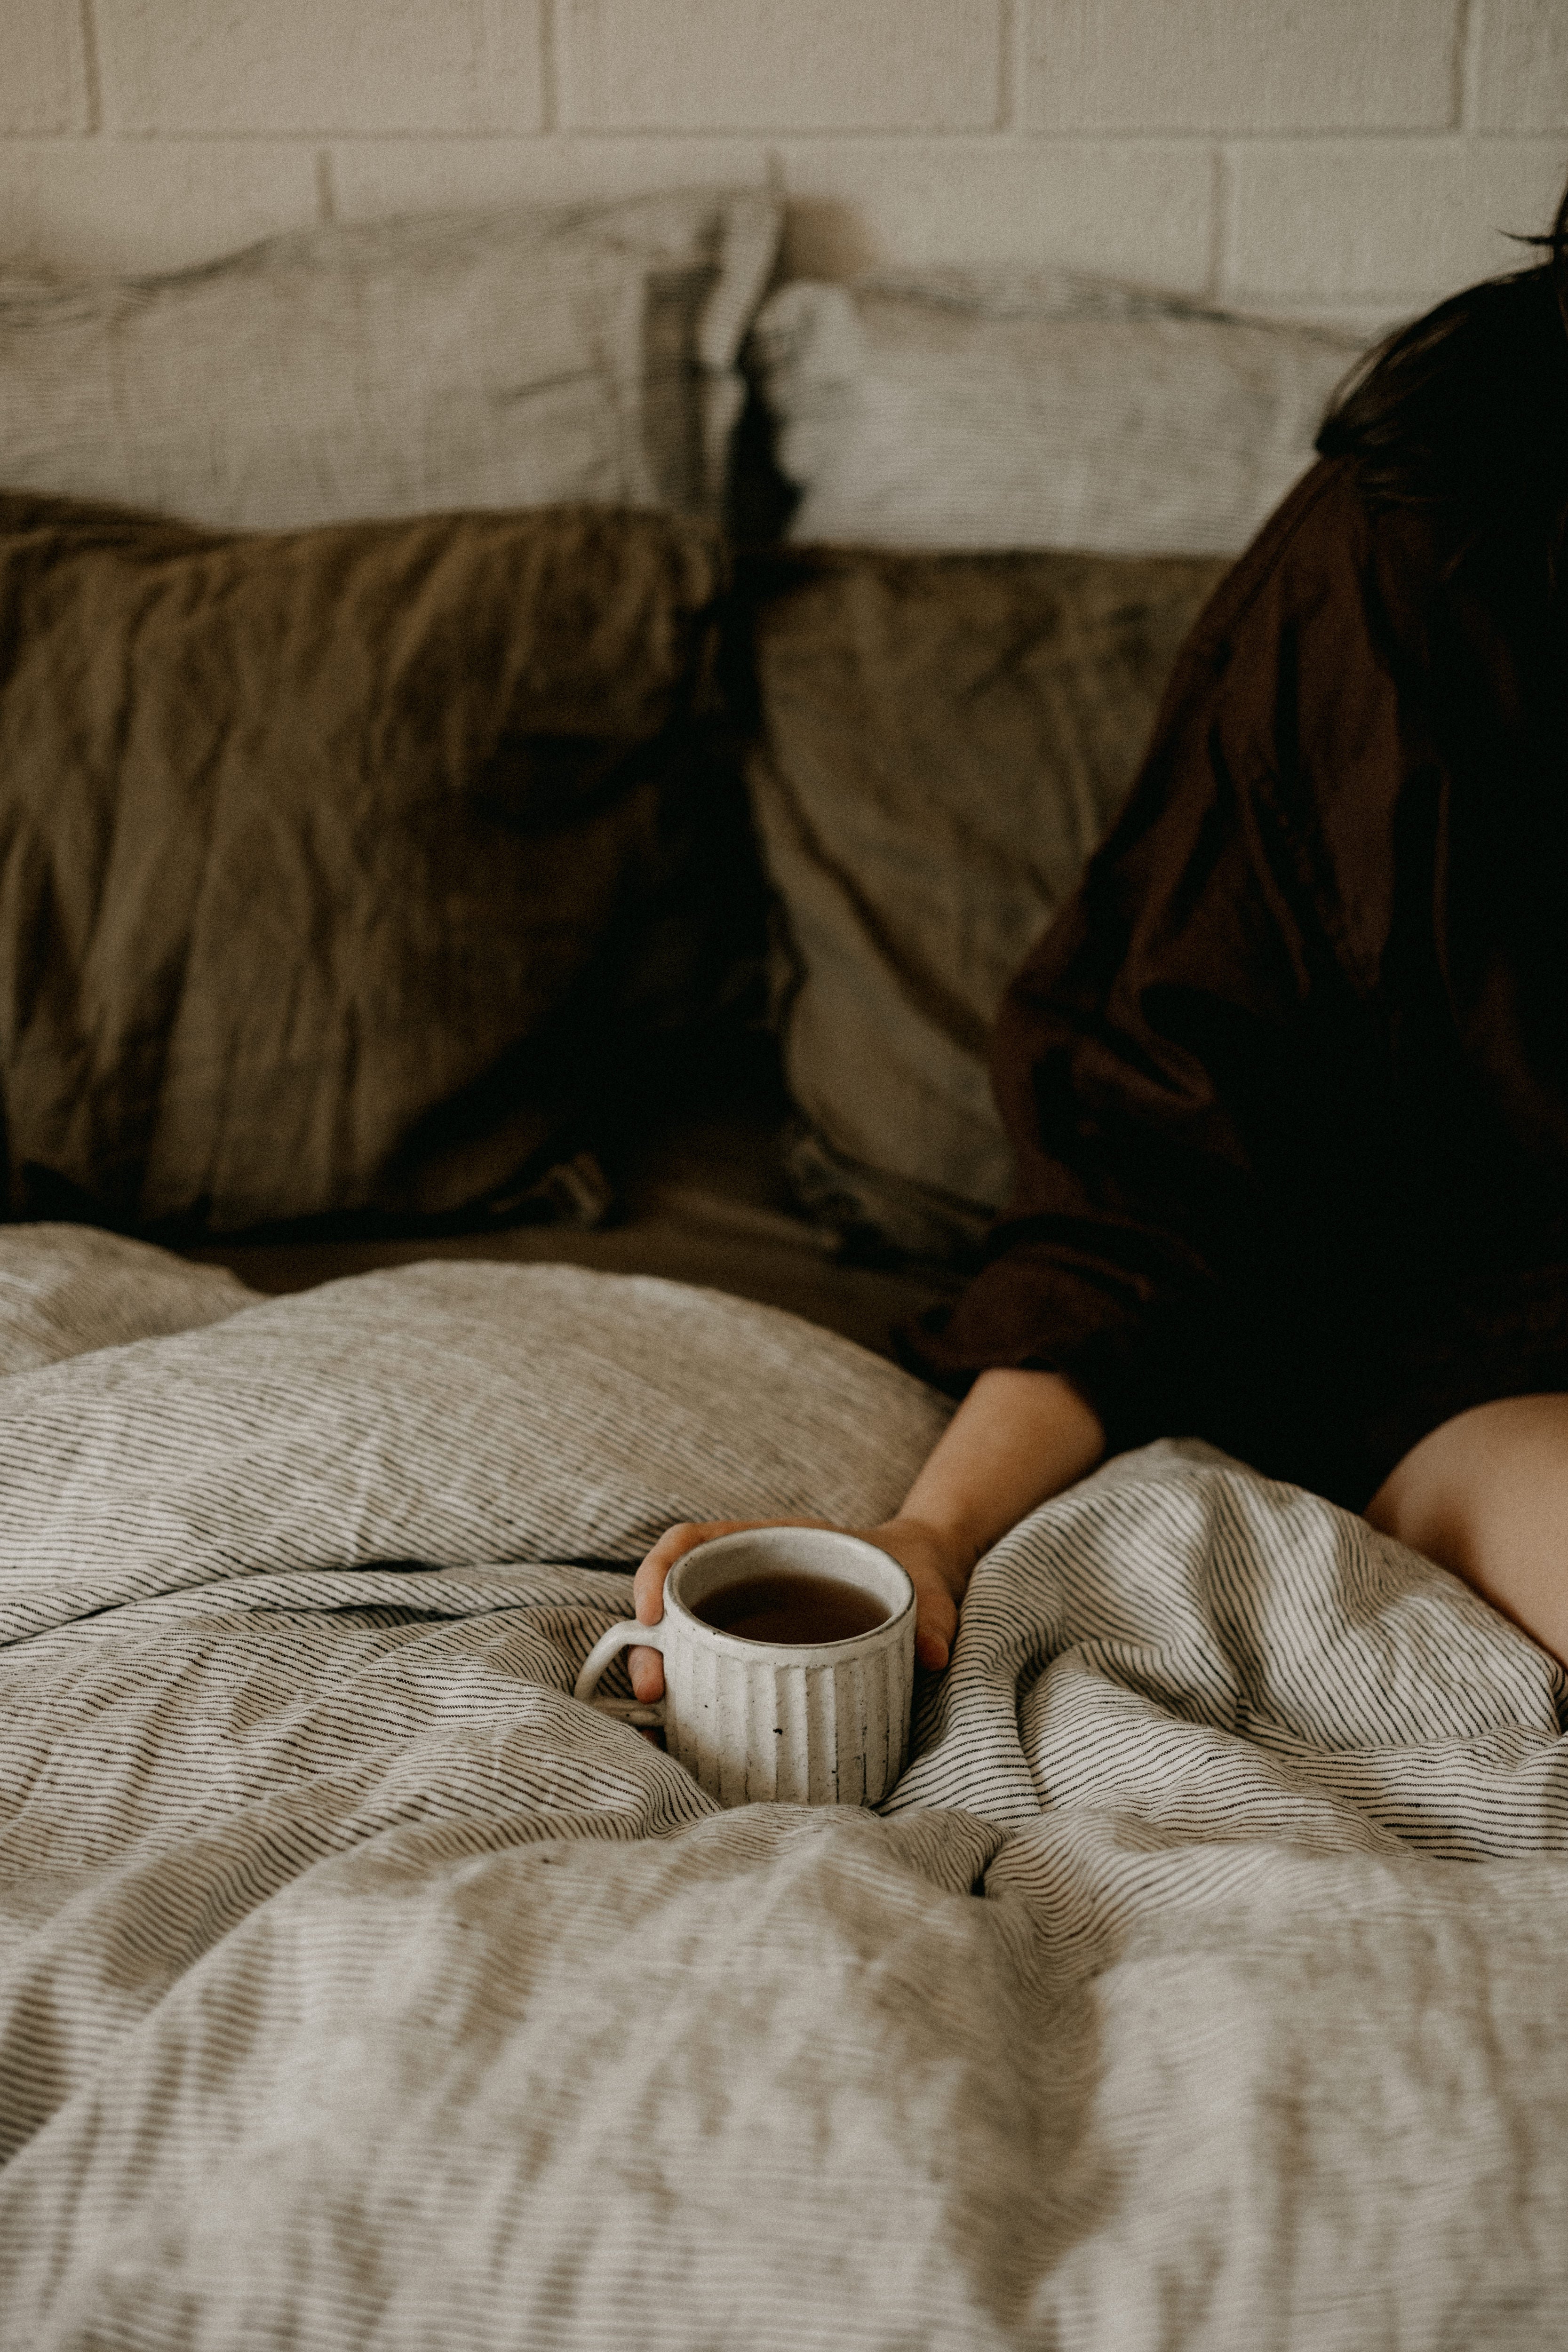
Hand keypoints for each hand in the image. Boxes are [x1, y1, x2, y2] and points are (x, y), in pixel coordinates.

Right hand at [627, 1515, 975, 1701]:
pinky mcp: (755, 1659)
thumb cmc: (914, 1577)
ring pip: (680, 1643)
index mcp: (771, 1542)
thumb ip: (932, 1614)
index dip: (660, 1570)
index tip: (651, 1613)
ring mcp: (745, 1620)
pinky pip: (710, 1675)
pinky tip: (687, 1739)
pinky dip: (691, 1704)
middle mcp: (746, 1579)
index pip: (692, 1542)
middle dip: (648, 1643)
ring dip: (661, 1679)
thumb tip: (933, 1653)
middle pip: (672, 1601)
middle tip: (654, 1690)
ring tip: (660, 1727)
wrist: (924, 1587)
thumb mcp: (925, 1587)